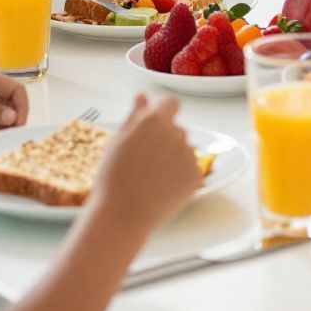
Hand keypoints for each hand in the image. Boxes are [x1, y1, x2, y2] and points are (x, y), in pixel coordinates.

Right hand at [92, 93, 199, 228]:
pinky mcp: (197, 175)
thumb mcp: (117, 141)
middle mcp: (176, 133)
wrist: (123, 214)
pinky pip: (190, 169)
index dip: (163, 112)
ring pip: (183, 150)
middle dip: (165, 139)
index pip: (171, 103)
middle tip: (144, 161)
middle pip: (176, 129)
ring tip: (150, 178)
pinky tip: (161, 188)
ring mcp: (189, 154)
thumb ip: (134, 115)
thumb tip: (142, 96)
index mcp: (154, 120)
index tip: (154, 125)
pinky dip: (180, 176)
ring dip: (172, 158)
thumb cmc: (113, 177)